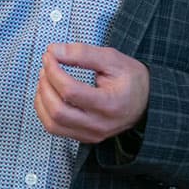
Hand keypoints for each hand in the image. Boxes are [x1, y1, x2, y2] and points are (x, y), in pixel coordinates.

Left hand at [34, 43, 148, 143]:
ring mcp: (91, 134)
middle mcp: (100, 124)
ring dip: (42, 99)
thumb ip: (83, 53)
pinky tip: (48, 94)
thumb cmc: (132, 80)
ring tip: (46, 79)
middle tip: (47, 66)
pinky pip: (55, 129)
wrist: (147, 103)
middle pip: (58, 110)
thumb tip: (54, 51)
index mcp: (110, 104)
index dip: (54, 70)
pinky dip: (45, 111)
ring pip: (52, 123)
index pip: (70, 91)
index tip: (50, 56)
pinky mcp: (84, 137)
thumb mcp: (113, 59)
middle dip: (46, 85)